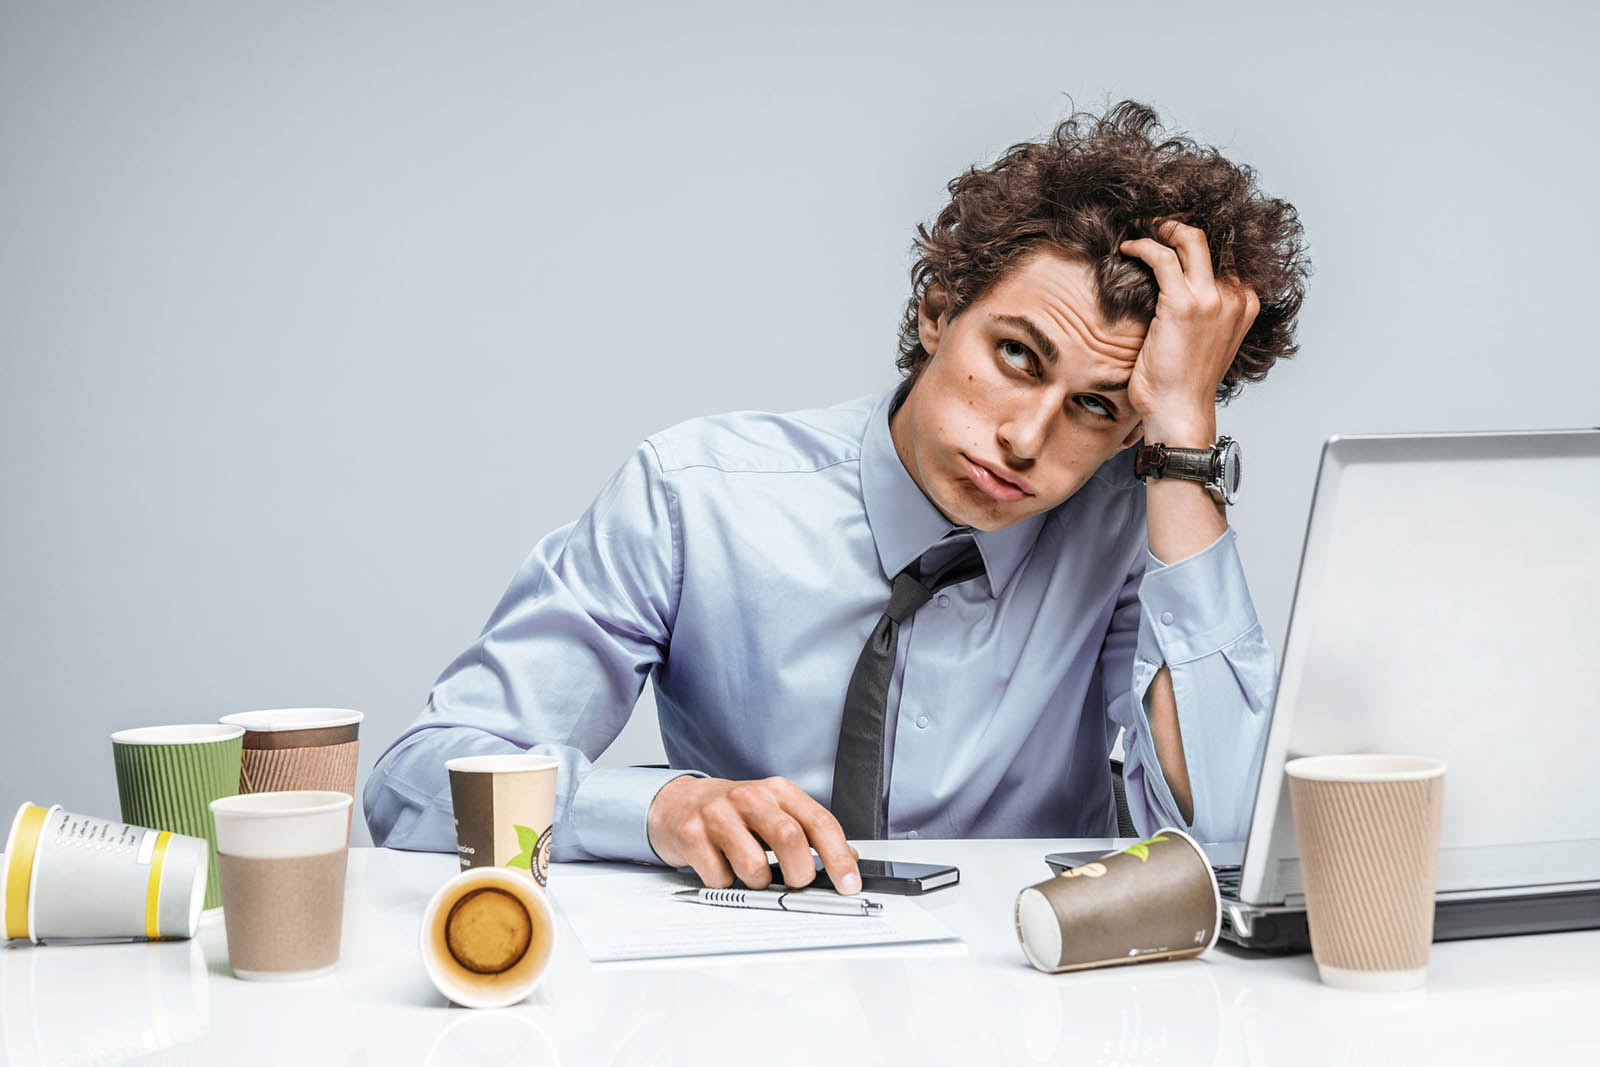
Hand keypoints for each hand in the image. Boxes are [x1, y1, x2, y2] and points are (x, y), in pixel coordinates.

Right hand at [647, 775, 862, 893]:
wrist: (677, 804)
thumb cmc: (733, 814)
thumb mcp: (774, 814)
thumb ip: (809, 833)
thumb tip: (848, 861)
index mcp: (778, 792)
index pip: (819, 822)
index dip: (839, 857)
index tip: (849, 884)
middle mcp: (749, 797)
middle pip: (790, 839)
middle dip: (799, 874)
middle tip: (795, 884)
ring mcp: (718, 814)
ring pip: (754, 866)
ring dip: (758, 883)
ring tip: (749, 872)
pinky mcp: (691, 834)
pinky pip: (720, 878)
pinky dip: (726, 883)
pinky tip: (721, 867)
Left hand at [1119, 218, 1260, 441]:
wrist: (1180, 410)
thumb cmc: (1184, 382)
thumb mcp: (1205, 341)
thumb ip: (1205, 313)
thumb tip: (1177, 290)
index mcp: (1244, 304)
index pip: (1222, 256)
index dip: (1192, 242)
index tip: (1168, 238)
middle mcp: (1234, 297)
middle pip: (1208, 240)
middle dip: (1176, 226)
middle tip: (1151, 225)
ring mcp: (1212, 299)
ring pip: (1189, 239)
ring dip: (1160, 229)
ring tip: (1138, 230)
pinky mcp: (1184, 303)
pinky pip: (1163, 258)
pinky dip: (1143, 247)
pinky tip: (1128, 249)